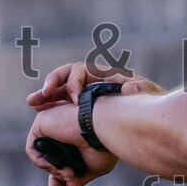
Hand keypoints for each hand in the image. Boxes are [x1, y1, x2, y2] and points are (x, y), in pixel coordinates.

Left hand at [25, 103, 118, 185]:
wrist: (105, 129)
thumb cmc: (105, 145)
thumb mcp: (94, 167)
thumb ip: (79, 178)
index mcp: (76, 139)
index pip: (60, 159)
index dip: (59, 177)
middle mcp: (63, 130)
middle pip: (50, 159)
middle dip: (56, 176)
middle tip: (68, 183)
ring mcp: (52, 125)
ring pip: (42, 156)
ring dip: (53, 170)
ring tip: (69, 172)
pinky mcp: (42, 121)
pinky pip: (32, 149)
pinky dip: (41, 162)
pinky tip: (56, 166)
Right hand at [27, 61, 165, 110]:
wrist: (153, 115)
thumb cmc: (150, 102)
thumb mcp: (147, 94)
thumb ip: (139, 90)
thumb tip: (128, 87)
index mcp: (104, 74)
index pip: (80, 70)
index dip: (72, 83)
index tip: (73, 101)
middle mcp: (93, 81)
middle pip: (65, 77)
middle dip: (51, 86)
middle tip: (38, 98)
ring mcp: (87, 93)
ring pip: (61, 90)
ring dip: (46, 95)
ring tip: (32, 103)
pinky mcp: (84, 107)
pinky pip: (64, 104)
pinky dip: (52, 106)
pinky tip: (41, 113)